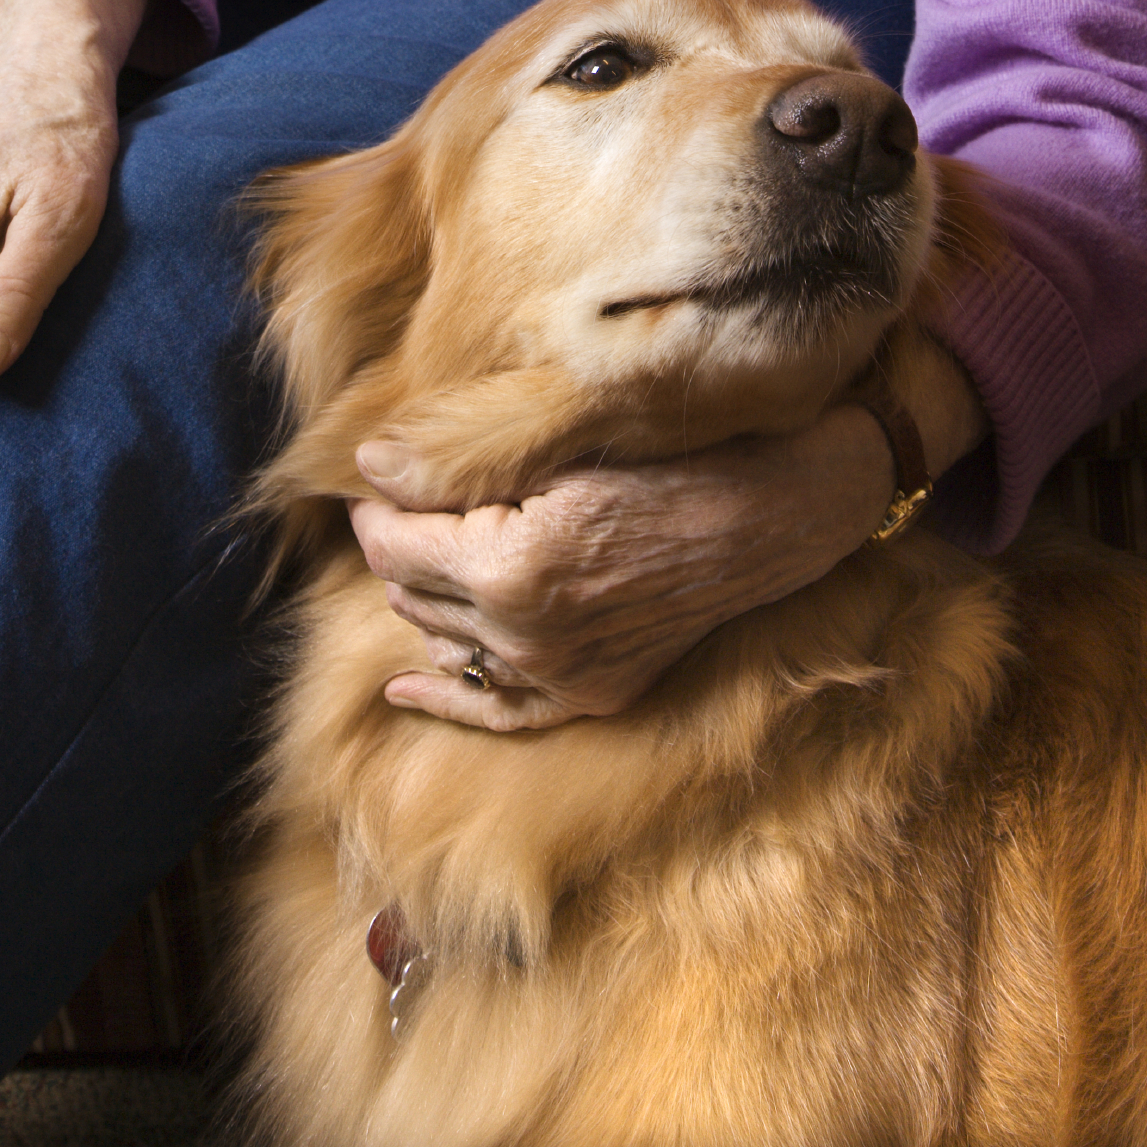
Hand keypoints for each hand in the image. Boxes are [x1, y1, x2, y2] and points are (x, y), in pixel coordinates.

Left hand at [351, 334, 986, 731]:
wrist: (778, 509)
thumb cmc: (677, 452)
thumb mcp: (564, 435)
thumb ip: (458, 459)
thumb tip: (367, 464)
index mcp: (511, 568)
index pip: (397, 543)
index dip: (378, 505)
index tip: (377, 476)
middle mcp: (528, 638)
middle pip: (412, 594)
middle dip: (397, 548)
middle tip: (402, 504)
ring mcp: (563, 676)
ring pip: (447, 645)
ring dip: (425, 599)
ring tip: (422, 554)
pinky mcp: (595, 692)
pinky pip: (499, 711)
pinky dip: (450, 697)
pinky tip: (409, 685)